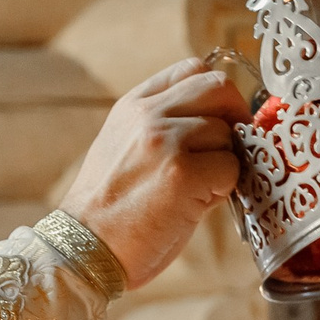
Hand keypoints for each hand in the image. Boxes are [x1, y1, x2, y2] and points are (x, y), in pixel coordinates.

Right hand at [58, 57, 248, 289]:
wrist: (84, 250)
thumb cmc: (110, 212)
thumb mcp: (125, 148)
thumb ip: (165, 127)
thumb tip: (221, 125)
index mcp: (133, 105)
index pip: (192, 68)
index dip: (216, 95)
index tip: (220, 121)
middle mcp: (148, 114)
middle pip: (219, 86)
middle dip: (235, 117)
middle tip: (229, 151)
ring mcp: (166, 140)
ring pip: (228, 133)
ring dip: (225, 164)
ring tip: (197, 191)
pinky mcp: (182, 174)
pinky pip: (231, 169)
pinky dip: (223, 190)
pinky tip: (195, 207)